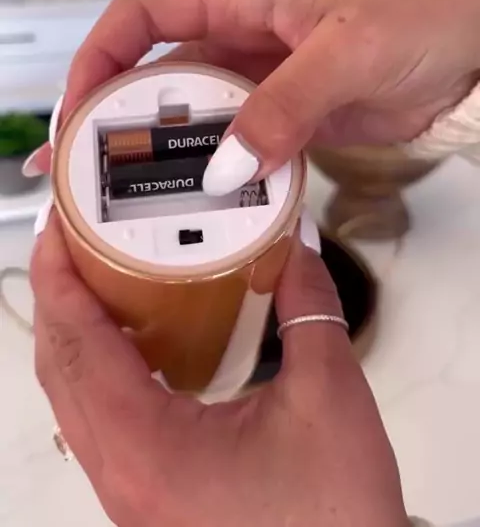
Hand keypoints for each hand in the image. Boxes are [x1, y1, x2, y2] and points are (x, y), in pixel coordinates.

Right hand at [29, 0, 479, 192]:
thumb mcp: (352, 50)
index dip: (102, 54)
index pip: (148, 13)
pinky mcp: (299, 118)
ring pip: (200, 118)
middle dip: (113, 118)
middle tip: (75, 175)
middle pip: (161, 75)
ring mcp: (272, 82)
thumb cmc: (428, 13)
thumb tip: (225, 169)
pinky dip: (223, 177)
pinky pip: (246, 148)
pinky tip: (203, 209)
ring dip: (162, 156)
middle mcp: (249, 37)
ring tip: (121, 204)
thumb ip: (286, 105)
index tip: (79, 108)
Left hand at [31, 214, 407, 526]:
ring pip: (71, 399)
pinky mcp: (145, 498)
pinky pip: (97, 421)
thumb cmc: (333, 512)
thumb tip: (293, 247)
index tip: (60, 223)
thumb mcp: (328, 396)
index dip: (61, 278)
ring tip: (99, 275)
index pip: (79, 346)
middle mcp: (121, 475)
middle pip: (59, 370)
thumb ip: (308, 308)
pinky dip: (99, 368)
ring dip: (75, 332)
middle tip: (76, 236)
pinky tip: (135, 340)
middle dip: (59, 295)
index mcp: (148, 448)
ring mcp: (127, 493)